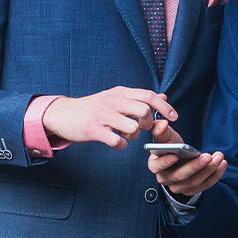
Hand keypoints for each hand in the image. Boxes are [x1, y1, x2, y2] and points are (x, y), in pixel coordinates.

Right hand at [42, 87, 176, 148]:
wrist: (62, 114)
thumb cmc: (93, 108)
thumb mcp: (115, 97)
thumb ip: (138, 97)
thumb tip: (163, 96)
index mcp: (120, 92)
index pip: (149, 95)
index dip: (164, 107)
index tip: (174, 117)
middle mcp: (113, 101)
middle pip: (144, 110)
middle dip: (148, 123)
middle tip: (142, 128)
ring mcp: (103, 115)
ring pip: (133, 127)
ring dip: (134, 136)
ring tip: (125, 134)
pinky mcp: (94, 130)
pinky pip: (117, 141)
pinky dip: (121, 145)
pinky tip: (116, 142)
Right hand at [148, 119, 226, 198]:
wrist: (180, 156)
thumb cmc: (170, 145)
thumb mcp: (165, 136)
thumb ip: (160, 129)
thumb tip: (162, 124)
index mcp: (154, 165)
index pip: (157, 166)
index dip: (165, 162)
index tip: (176, 156)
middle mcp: (165, 179)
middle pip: (180, 175)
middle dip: (195, 166)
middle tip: (207, 156)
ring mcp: (178, 187)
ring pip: (194, 181)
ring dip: (208, 170)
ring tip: (219, 157)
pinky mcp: (191, 190)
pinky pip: (204, 185)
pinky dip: (215, 175)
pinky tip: (222, 164)